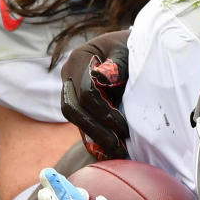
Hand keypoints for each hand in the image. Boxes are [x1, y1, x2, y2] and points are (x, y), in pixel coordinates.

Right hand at [60, 29, 132, 160]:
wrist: (126, 46)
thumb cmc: (130, 47)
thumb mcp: (128, 51)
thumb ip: (117, 65)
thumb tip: (101, 79)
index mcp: (79, 59)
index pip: (85, 92)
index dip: (104, 112)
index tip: (124, 127)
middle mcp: (69, 74)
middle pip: (73, 108)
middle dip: (95, 130)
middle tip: (118, 148)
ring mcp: (69, 87)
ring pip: (73, 117)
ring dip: (93, 137)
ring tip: (116, 152)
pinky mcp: (76, 99)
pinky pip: (79, 120)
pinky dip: (93, 135)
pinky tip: (109, 149)